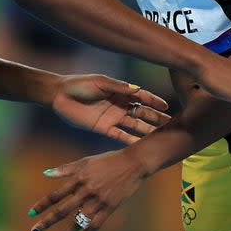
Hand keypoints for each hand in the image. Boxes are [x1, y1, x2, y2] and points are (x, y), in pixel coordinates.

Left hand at [28, 148, 146, 230]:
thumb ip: (65, 169)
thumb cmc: (107, 160)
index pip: (55, 195)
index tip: (31, 214)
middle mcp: (86, 191)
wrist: (133, 163)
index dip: (42, 205)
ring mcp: (99, 200)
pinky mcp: (111, 207)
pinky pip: (97, 223)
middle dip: (47, 222)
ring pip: (78, 221)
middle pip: (62, 210)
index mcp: (78, 179)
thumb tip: (45, 173)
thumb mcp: (85, 162)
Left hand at [50, 75, 168, 144]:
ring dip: (147, 131)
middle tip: (171, 125)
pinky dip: (130, 141)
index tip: (167, 107)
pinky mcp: (103, 128)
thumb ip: (118, 87)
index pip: (142, 97)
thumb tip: (138, 90)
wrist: (59, 95)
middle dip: (156, 118)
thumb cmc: (79, 84)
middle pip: (142, 112)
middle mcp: (120, 105)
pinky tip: (141, 147)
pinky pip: (120, 135)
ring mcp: (113, 117)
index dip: (154, 101)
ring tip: (160, 138)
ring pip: (134, 125)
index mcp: (120, 91)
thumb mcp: (100, 83)